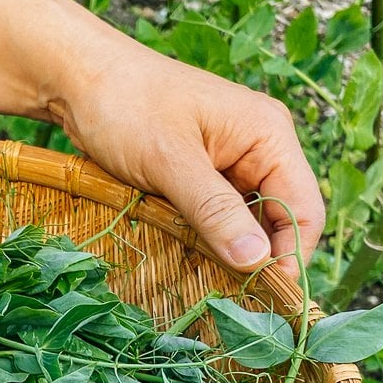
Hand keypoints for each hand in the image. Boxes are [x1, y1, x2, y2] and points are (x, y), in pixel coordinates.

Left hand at [49, 44, 324, 279]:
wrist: (79, 79)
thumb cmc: (126, 105)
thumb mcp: (170, 161)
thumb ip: (214, 210)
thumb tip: (255, 260)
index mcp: (268, 135)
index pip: (304, 208)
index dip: (291, 256)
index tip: (265, 297)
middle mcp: (258, 149)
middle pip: (278, 220)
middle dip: (259, 259)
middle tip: (234, 302)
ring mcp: (229, 164)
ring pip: (244, 225)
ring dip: (229, 255)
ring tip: (210, 290)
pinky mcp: (199, 177)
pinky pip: (215, 219)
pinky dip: (205, 243)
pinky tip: (189, 267)